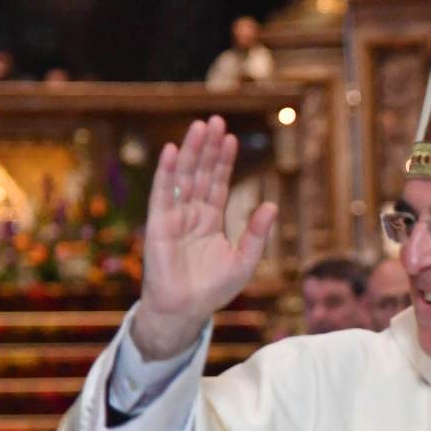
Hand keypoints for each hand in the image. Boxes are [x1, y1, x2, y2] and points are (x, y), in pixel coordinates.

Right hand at [132, 117, 277, 360]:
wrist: (185, 310)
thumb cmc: (213, 290)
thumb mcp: (244, 261)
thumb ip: (257, 234)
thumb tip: (271, 205)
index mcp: (210, 220)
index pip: (218, 182)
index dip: (224, 160)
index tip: (231, 137)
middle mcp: (191, 213)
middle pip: (201, 172)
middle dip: (208, 147)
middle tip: (215, 120)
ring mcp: (174, 217)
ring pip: (183, 177)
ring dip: (190, 151)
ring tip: (199, 126)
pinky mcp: (159, 225)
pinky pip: (162, 193)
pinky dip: (166, 172)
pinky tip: (171, 151)